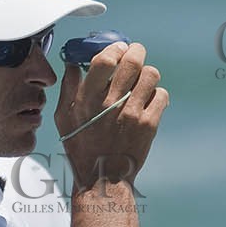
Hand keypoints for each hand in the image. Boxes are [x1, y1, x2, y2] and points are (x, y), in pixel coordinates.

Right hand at [54, 41, 166, 190]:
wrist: (103, 178)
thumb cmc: (81, 147)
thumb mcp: (63, 117)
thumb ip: (68, 86)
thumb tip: (73, 62)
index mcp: (88, 98)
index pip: (105, 59)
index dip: (115, 48)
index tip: (118, 48)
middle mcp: (111, 104)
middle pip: (133, 61)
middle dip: (136, 51)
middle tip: (135, 53)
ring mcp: (132, 113)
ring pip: (151, 75)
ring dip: (147, 74)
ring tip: (142, 81)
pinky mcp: (149, 124)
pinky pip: (162, 95)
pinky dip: (157, 94)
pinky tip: (148, 101)